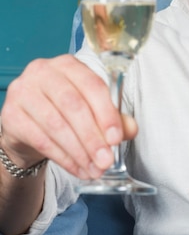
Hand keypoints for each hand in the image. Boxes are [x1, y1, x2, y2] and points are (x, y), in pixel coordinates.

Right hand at [1, 55, 137, 178]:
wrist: (27, 127)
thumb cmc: (63, 112)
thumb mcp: (90, 111)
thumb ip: (113, 118)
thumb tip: (131, 129)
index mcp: (68, 64)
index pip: (92, 85)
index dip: (106, 113)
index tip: (117, 139)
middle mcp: (43, 71)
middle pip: (73, 105)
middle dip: (93, 137)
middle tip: (106, 160)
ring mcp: (23, 91)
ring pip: (56, 125)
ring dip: (79, 151)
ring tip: (95, 169)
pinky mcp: (10, 115)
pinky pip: (40, 139)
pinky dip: (63, 158)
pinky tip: (78, 169)